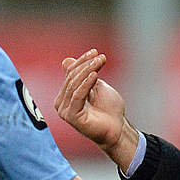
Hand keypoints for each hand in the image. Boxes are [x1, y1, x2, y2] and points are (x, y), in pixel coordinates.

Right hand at [55, 50, 137, 168]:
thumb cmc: (108, 109)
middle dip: (86, 65)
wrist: (118, 128)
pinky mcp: (71, 117)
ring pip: (74, 85)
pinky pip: (77, 96)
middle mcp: (61, 103)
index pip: (70, 73)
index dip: (82, 61)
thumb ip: (83, 74)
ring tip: (100, 62)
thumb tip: (66, 60)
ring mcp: (65, 110)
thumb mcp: (96, 86)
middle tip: (100, 57)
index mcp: (65, 95)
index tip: (95, 51)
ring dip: (88, 71)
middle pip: (72, 78)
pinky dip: (85, 84)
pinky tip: (95, 75)